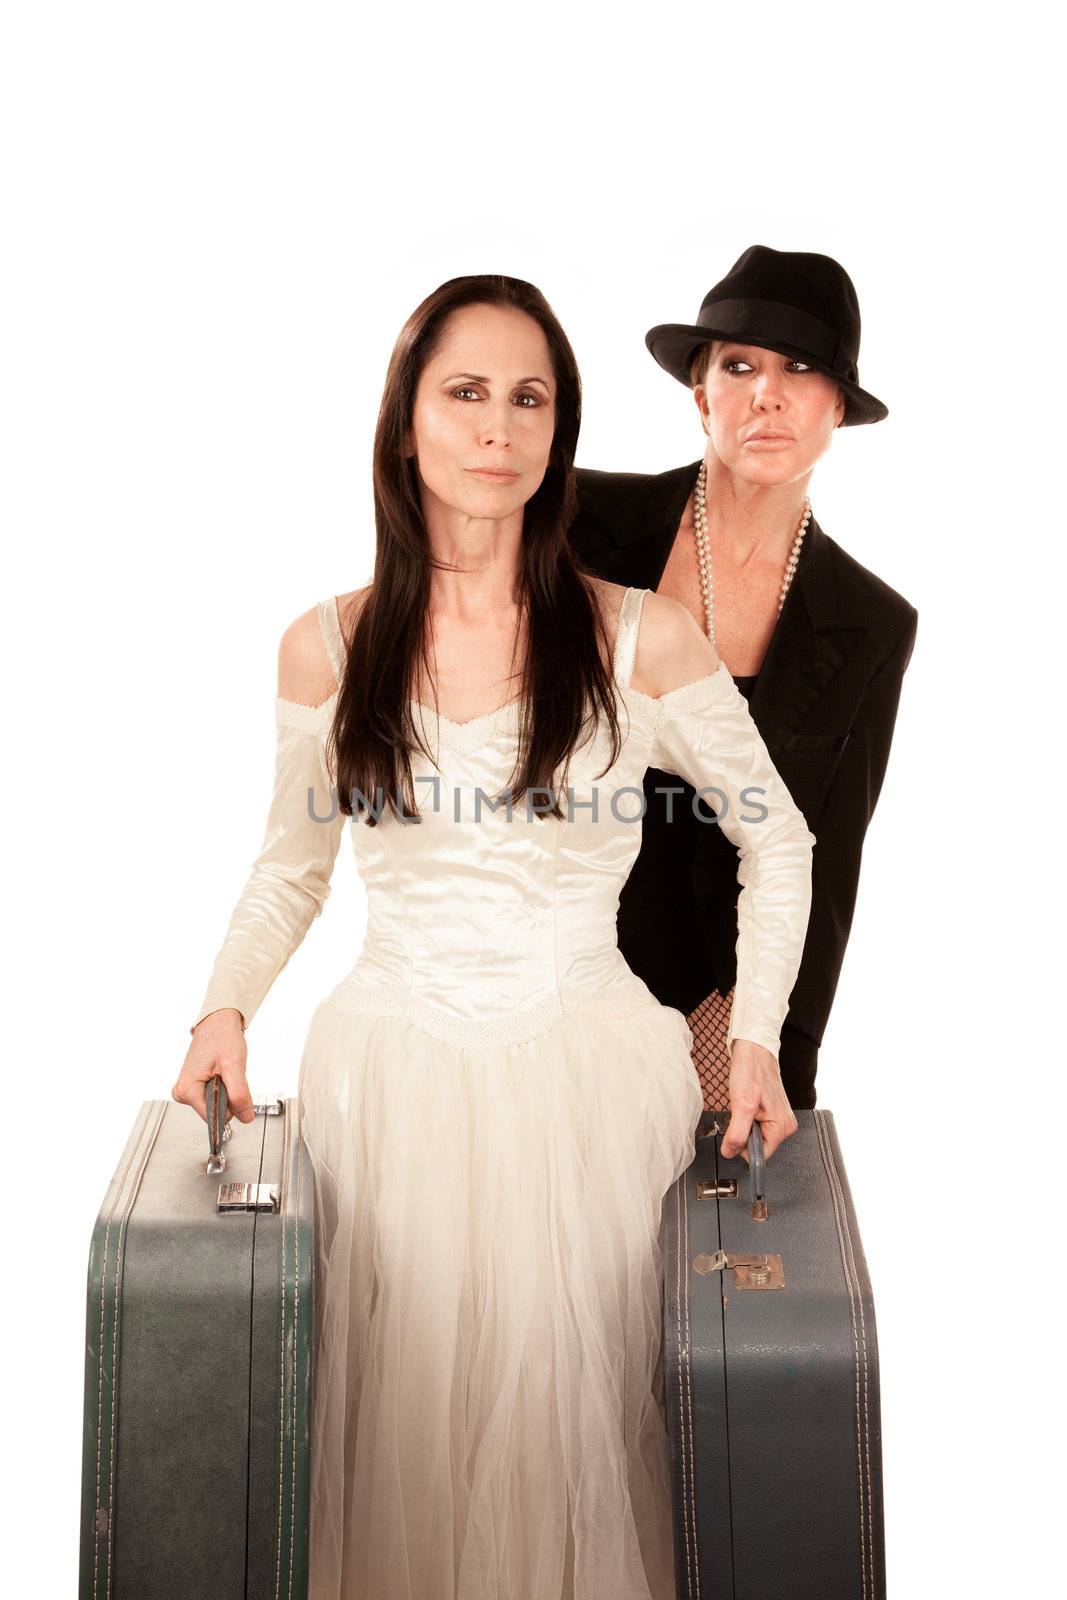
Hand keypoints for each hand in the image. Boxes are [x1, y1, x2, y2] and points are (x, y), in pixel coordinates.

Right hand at [173, 1008, 255, 1125]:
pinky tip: (219, 1073)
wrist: (218, 1023)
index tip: (231, 1085)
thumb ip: (239, 1094)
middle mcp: (182, 1092)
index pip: (214, 1117)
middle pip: (215, 1111)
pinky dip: (222, 1087)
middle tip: (227, 1073)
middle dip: (227, 1095)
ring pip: (215, 1105)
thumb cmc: (222, 1037)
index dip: (229, 1104)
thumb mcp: (234, 1066)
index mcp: (187, 1090)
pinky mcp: (193, 1088)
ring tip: (222, 1071)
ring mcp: (186, 1090)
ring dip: (225, 1090)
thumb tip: (245, 1116)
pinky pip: (213, 1097)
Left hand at [720, 1038, 797, 1161]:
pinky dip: (746, 1118)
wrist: (753, 1051)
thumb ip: (737, 1133)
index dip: (742, 1147)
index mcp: (782, 1127)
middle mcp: (785, 1126)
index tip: (736, 1129)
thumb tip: (730, 1153)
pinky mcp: (773, 1113)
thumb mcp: (741, 1105)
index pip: (760, 1156)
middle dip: (743, 1133)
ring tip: (743, 1106)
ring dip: (743, 1125)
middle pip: (757, 1146)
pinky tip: (746, 1104)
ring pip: (754, 1136)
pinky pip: (755, 1126)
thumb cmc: (751, 1072)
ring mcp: (780, 1119)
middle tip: (740, 1113)